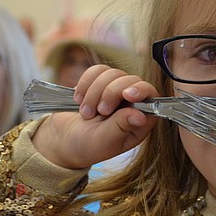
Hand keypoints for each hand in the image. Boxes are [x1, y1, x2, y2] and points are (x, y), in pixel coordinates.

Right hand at [33, 65, 159, 169]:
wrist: (64, 139)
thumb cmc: (88, 145)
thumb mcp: (105, 141)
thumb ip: (121, 127)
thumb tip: (141, 116)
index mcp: (139, 120)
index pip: (152, 96)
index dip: (142, 90)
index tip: (127, 94)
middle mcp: (131, 103)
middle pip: (131, 80)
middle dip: (111, 93)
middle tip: (99, 112)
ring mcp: (115, 91)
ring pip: (112, 73)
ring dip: (94, 92)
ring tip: (85, 113)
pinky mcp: (99, 82)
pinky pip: (97, 70)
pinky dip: (85, 83)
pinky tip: (79, 100)